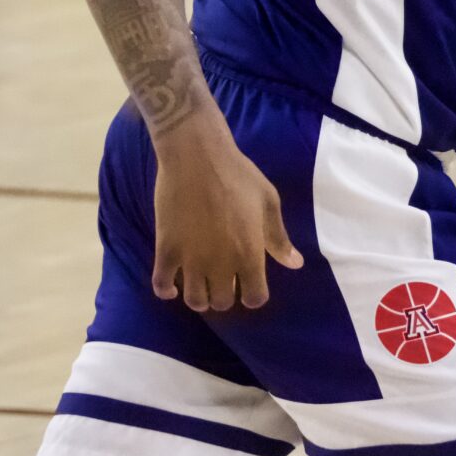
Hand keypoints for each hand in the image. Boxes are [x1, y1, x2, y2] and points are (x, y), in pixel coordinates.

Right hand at [149, 112, 302, 311]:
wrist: (195, 154)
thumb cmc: (237, 173)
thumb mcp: (268, 202)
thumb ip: (278, 237)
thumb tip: (295, 264)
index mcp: (249, 254)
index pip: (254, 297)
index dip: (252, 295)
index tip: (247, 285)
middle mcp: (221, 264)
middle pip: (222, 301)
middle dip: (224, 295)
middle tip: (221, 280)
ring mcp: (191, 258)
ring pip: (195, 300)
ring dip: (198, 297)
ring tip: (198, 283)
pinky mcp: (166, 247)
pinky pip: (161, 282)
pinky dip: (165, 290)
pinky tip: (171, 286)